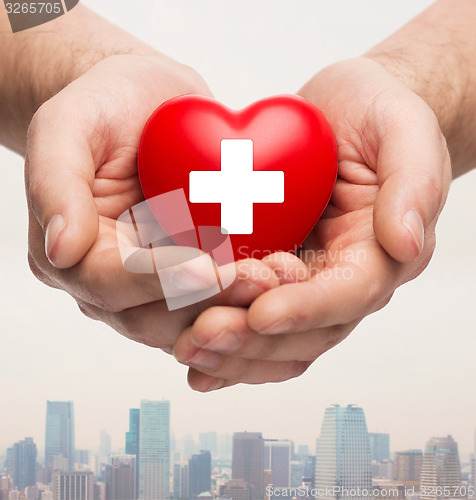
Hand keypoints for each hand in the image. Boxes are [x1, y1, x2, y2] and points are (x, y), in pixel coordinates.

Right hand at [25, 54, 279, 352]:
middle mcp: (116, 280)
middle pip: (158, 314)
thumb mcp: (66, 126)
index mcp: (76, 255)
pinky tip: (287, 269)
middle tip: (261, 281)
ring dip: (240, 303)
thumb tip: (60, 249)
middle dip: (211, 302)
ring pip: (196, 313)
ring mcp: (159, 280)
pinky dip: (253, 287)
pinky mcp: (196, 267)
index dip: (157, 282)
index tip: (203, 268)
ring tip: (282, 278)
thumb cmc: (102, 107)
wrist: (147, 103)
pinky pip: (223, 290)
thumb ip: (55, 183)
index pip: (110, 284)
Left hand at [173, 57, 450, 390]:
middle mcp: (340, 278)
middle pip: (304, 331)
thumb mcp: (404, 128)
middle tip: (202, 334)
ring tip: (185, 346)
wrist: (339, 113)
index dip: (306, 309)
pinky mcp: (267, 269)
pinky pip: (246, 313)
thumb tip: (407, 242)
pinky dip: (222, 337)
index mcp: (377, 253)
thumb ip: (414, 182)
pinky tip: (187, 348)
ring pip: (272, 337)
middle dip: (254, 339)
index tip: (261, 314)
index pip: (348, 295)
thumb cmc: (376, 114)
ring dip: (231, 350)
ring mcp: (302, 279)